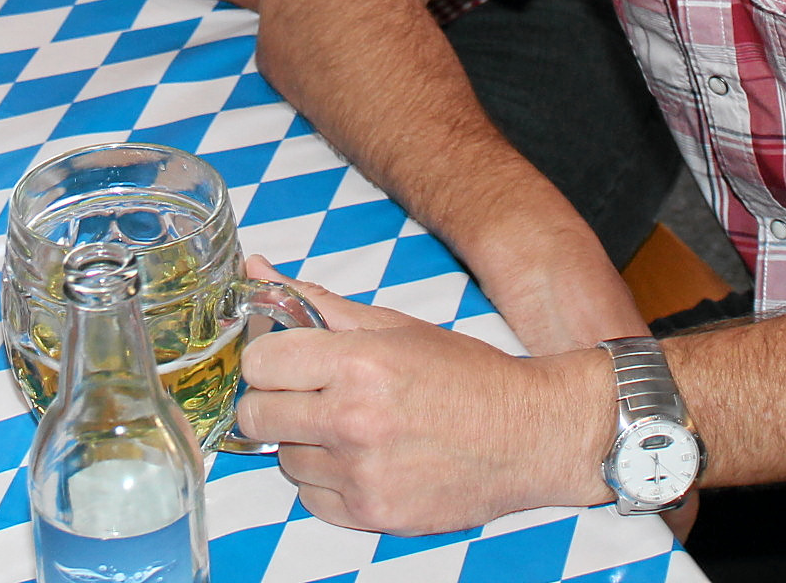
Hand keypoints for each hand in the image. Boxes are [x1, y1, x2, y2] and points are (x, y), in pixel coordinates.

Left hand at [238, 272, 607, 534]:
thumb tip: (255, 271)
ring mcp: (363, 474)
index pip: (259, 363)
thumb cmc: (465, 376)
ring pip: (284, 459)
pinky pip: (311, 499)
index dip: (267, 358)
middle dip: (273, 401)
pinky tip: (360, 460)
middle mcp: (355, 420)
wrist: (530, 435)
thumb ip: (316, 301)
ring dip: (303, 443)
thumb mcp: (393, 325)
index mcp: (359, 363)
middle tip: (305, 395)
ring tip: (347, 428)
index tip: (284, 360)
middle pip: (257, 416)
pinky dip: (326, 481)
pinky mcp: (373, 515)